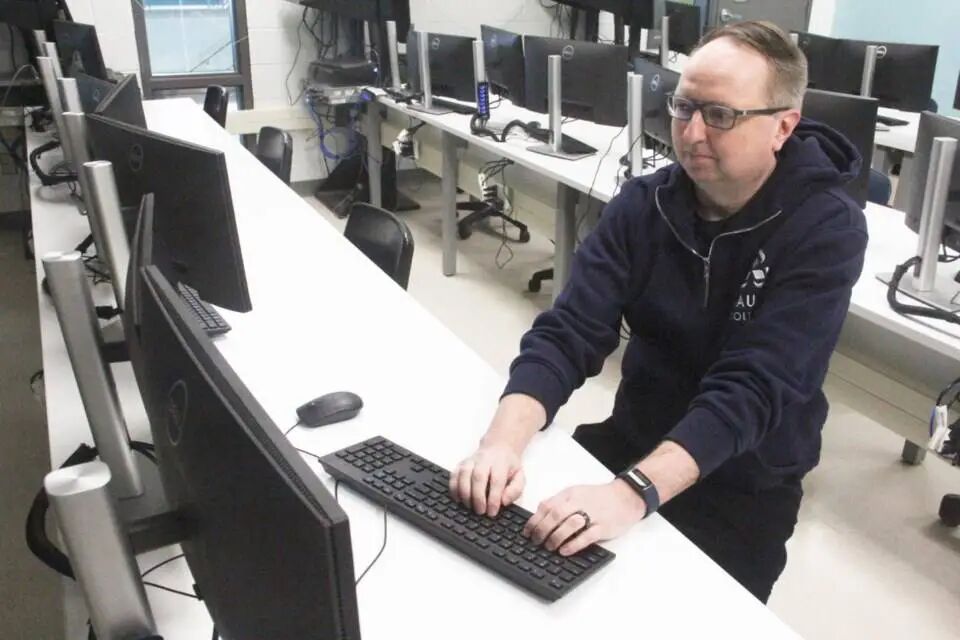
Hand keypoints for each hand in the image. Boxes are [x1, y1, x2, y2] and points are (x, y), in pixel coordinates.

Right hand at [449, 442, 525, 516]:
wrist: (498, 448)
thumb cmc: (508, 466)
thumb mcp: (519, 476)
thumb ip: (515, 490)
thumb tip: (504, 502)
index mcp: (500, 463)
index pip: (497, 480)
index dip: (494, 498)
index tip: (492, 512)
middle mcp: (484, 460)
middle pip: (478, 476)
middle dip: (478, 497)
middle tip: (480, 511)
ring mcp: (471, 461)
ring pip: (464, 474)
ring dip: (465, 493)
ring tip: (469, 506)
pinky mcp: (461, 464)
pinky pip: (454, 475)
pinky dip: (454, 488)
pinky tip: (458, 499)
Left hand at [523, 480, 645, 555]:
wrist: (626, 497)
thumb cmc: (599, 498)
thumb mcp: (576, 493)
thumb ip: (559, 502)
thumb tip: (539, 513)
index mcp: (570, 494)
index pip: (547, 506)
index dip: (534, 520)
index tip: (527, 532)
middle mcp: (579, 502)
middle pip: (555, 515)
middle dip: (542, 530)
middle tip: (536, 542)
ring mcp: (592, 514)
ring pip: (569, 524)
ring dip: (555, 537)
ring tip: (549, 547)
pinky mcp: (603, 526)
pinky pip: (586, 536)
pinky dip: (573, 544)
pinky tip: (565, 551)